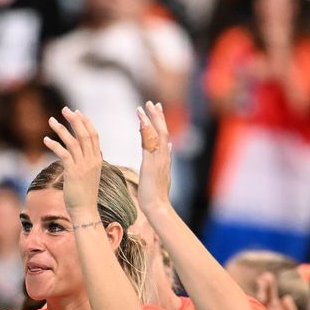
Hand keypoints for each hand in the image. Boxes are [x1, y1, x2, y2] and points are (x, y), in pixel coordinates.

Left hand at [43, 107, 103, 219]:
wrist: (85, 211)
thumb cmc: (84, 195)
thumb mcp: (89, 175)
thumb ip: (87, 162)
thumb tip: (78, 155)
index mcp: (98, 160)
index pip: (94, 135)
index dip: (86, 122)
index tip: (77, 112)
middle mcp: (92, 160)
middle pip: (85, 134)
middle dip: (74, 119)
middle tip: (64, 109)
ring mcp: (83, 166)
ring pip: (73, 141)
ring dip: (61, 129)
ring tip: (51, 120)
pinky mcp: (72, 172)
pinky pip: (63, 153)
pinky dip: (54, 144)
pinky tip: (45, 140)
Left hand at [136, 102, 172, 216]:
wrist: (157, 206)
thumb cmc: (156, 195)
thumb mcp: (162, 174)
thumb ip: (164, 159)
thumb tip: (168, 147)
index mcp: (165, 158)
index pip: (163, 136)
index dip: (160, 122)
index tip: (157, 110)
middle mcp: (164, 156)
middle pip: (163, 131)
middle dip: (158, 115)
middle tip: (152, 102)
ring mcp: (159, 159)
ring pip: (158, 133)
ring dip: (152, 118)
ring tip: (146, 105)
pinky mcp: (151, 163)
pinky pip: (149, 141)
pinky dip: (146, 128)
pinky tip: (141, 119)